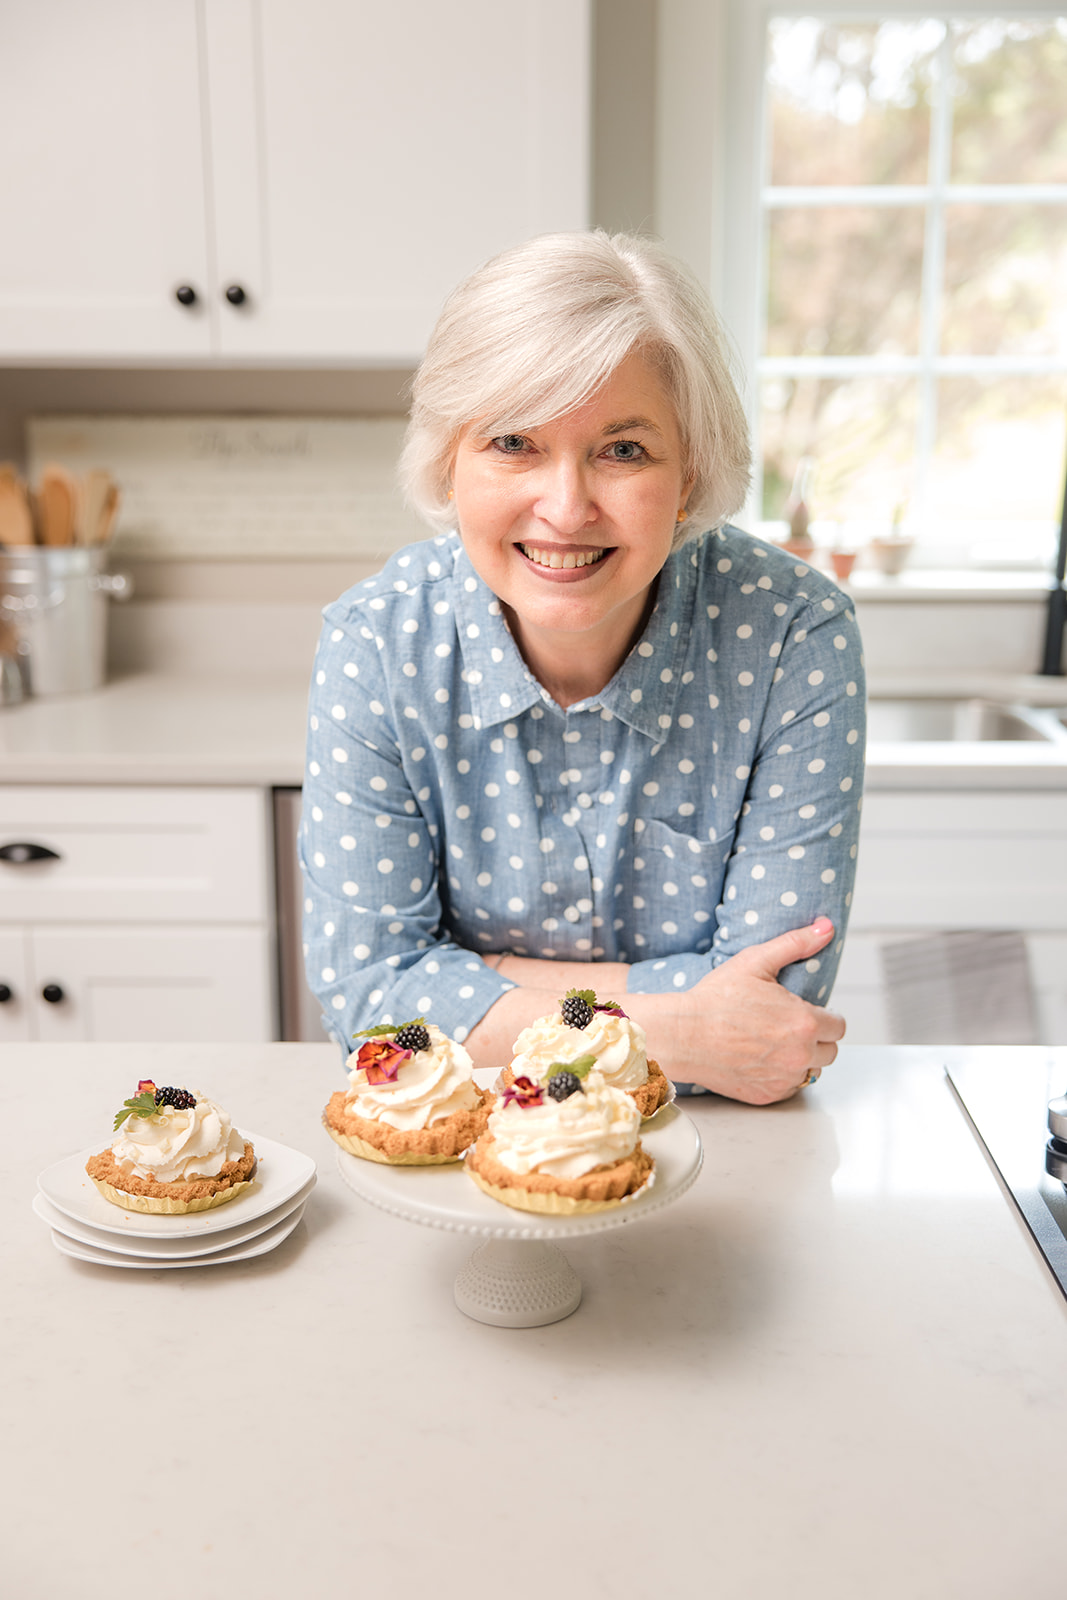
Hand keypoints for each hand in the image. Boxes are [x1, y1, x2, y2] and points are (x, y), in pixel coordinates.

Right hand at [675, 917, 844, 1104]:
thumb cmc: (716, 998)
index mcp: (805, 1022)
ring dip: (801, 1060)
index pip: (839, 1026)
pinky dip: (780, 1077)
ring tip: (775, 1043)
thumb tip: (826, 927)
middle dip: (816, 1039)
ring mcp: (784, 1079)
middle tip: (789, 1027)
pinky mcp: (767, 1096)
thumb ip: (796, 943)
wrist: (683, 1035)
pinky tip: (761, 1060)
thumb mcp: (756, 961)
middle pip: (831, 1052)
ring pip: (811, 1072)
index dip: (825, 1017)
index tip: (808, 1014)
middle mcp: (800, 1055)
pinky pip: (788, 1088)